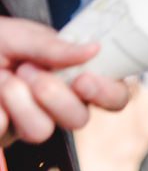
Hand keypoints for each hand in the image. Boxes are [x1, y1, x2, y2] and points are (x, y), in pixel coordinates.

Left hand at [0, 17, 128, 147]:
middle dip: (56, 96)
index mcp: (74, 75)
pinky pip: (5, 134)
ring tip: (5, 79)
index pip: (113, 95)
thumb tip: (93, 50)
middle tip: (30, 72)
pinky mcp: (3, 135)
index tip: (85, 79)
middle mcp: (57, 103)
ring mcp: (28, 122)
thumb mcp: (20, 35)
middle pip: (80, 120)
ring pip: (42, 131)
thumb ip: (54, 46)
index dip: (108, 93)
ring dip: (21, 103)